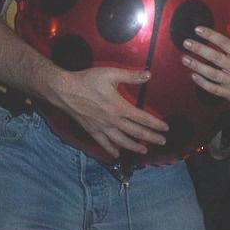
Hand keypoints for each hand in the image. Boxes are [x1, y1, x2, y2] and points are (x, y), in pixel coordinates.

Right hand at [52, 67, 168, 157]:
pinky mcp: (91, 130)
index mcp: (119, 107)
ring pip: (121, 141)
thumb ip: (131, 75)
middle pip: (135, 132)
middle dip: (150, 137)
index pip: (142, 118)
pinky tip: (116, 155)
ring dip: (134, 146)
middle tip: (162, 142)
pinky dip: (110, 150)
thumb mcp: (111, 74)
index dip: (155, 124)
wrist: (64, 90)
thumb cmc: (87, 81)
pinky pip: (103, 143)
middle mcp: (112, 120)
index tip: (165, 128)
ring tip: (144, 151)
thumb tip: (149, 74)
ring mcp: (101, 127)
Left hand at [182, 24, 229, 113]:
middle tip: (187, 43)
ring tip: (185, 59)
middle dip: (199, 49)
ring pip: (211, 73)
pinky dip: (202, 83)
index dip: (211, 35)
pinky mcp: (227, 92)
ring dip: (197, 66)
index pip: (224, 43)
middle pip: (215, 57)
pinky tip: (193, 76)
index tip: (199, 30)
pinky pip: (212, 88)